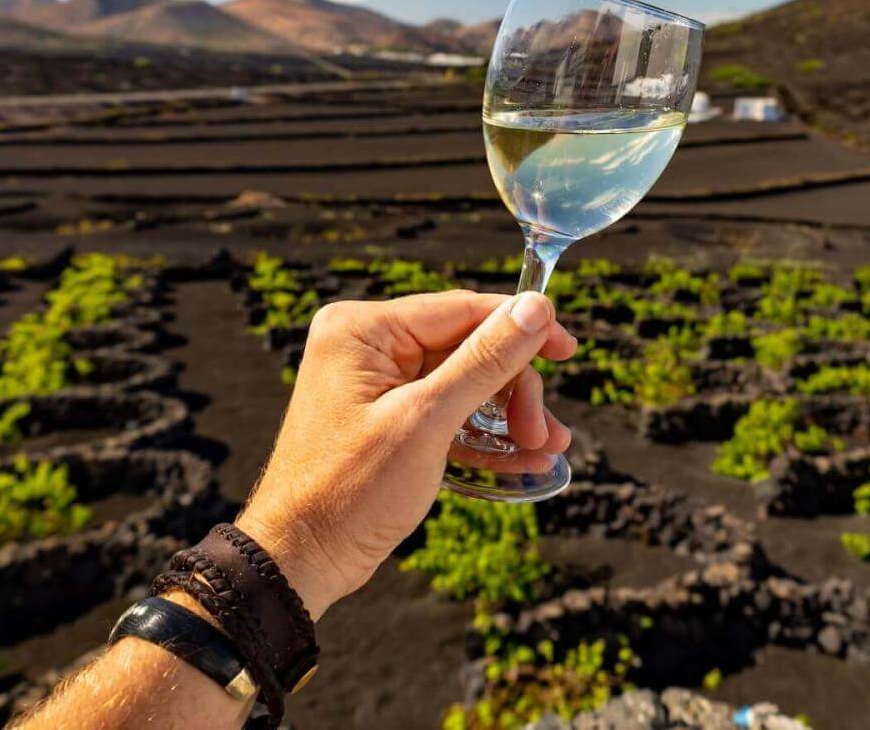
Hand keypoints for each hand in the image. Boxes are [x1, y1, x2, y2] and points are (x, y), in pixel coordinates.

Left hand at [234, 291, 574, 618]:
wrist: (300, 562)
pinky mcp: (386, 418)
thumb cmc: (350, 493)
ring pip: (464, 381)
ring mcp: (375, 383)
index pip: (462, 309)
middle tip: (542, 432)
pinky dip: (483, 434)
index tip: (569, 348)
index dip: (522, 327)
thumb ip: (484, 360)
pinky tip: (522, 459)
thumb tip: (536, 308)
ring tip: (544, 448)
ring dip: (508, 415)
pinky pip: (447, 411)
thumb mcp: (427, 421)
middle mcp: (367, 346)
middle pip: (468, 346)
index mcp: (364, 330)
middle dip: (514, 389)